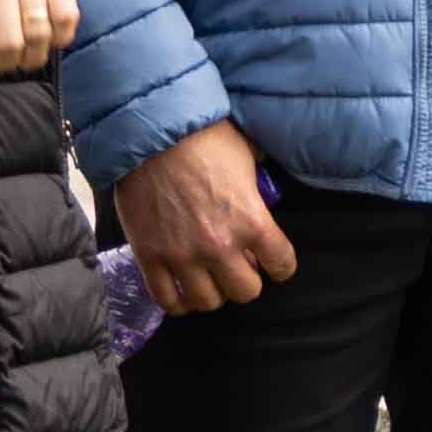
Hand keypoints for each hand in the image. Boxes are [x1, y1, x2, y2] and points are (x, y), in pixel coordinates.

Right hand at [115, 121, 300, 316]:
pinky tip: (181, 290)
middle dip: (246, 281)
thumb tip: (263, 194)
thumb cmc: (203, 137)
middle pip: (245, 292)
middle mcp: (220, 245)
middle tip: (238, 267)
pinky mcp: (149, 255)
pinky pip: (167, 299)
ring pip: (207, 302)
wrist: (150, 129)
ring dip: (212, 292)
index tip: (272, 261)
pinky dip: (177, 301)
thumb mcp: (246, 157)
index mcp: (252, 221)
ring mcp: (182, 254)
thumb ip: (257, 187)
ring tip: (208, 278)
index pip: (282, 265)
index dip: (280, 264)